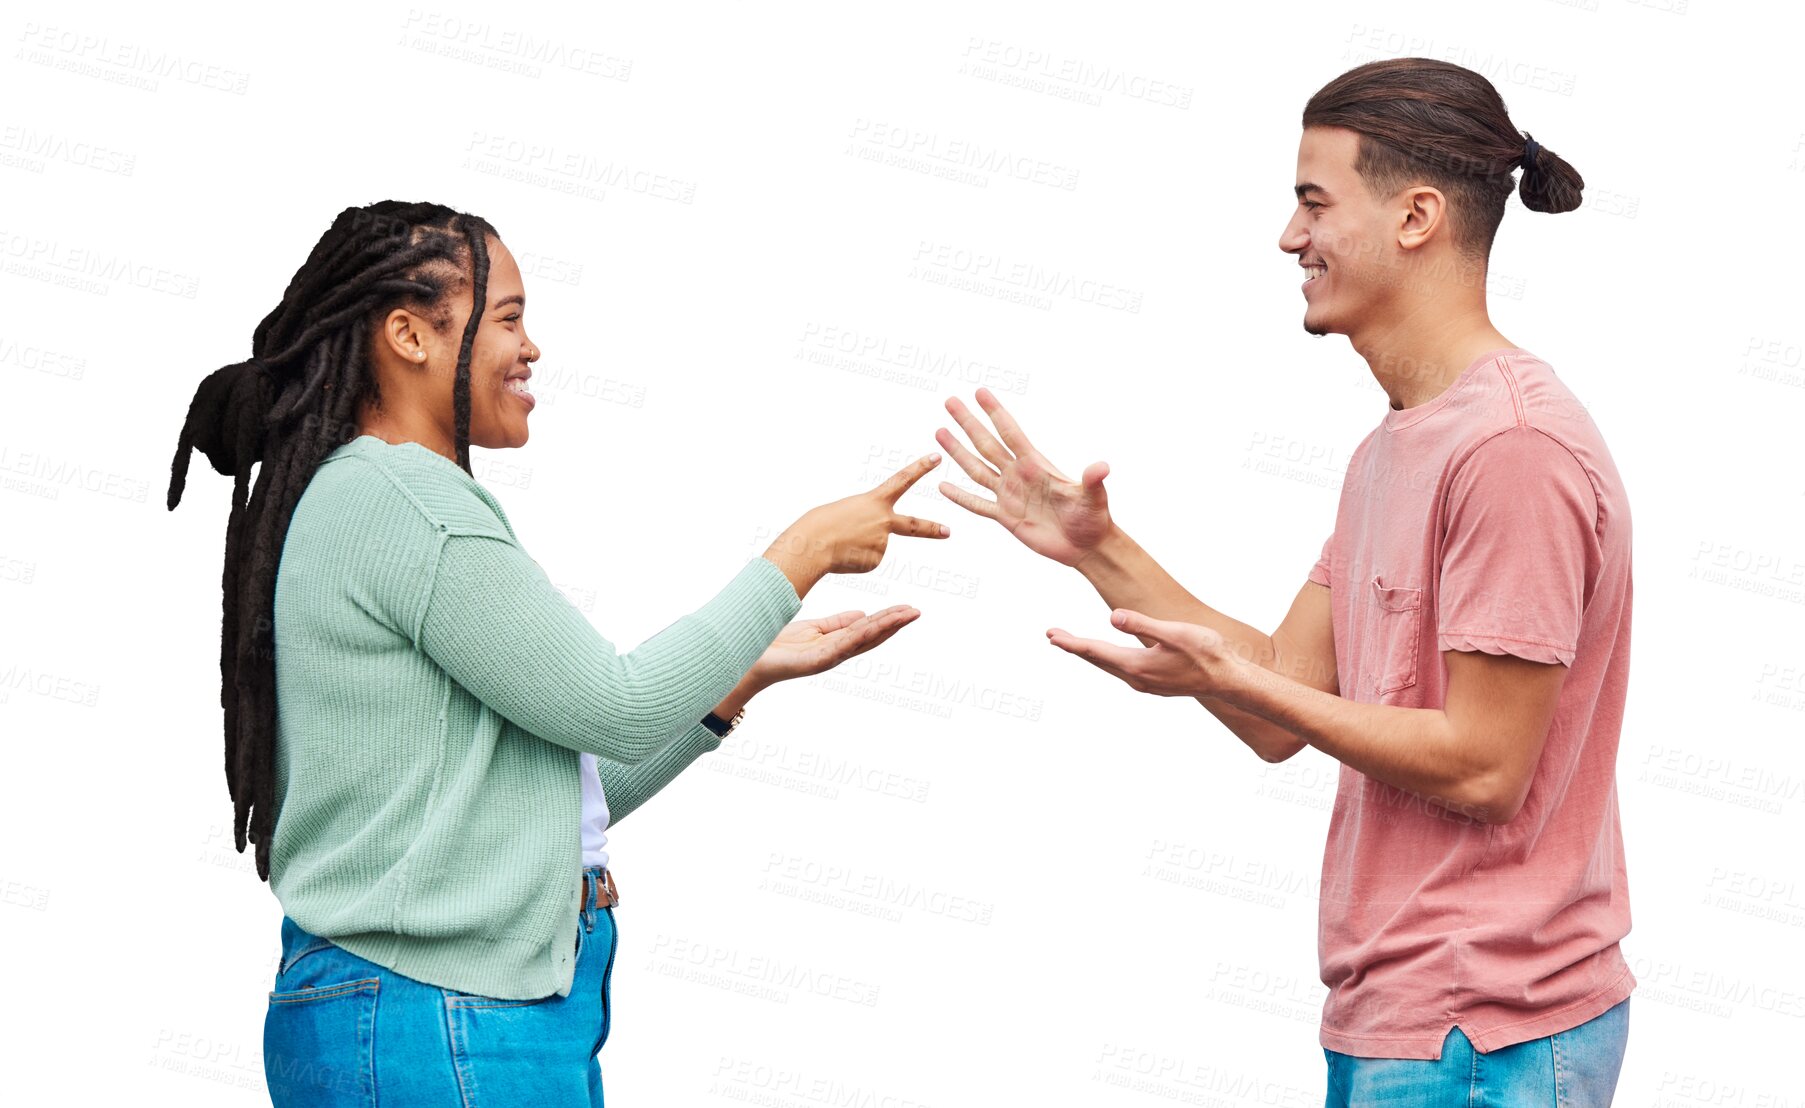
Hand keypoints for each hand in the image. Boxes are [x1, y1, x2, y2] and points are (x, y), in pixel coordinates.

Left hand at [749, 605, 921, 686]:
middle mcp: (836, 652)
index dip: (888, 619)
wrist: (748, 658)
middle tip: (916, 611)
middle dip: (894, 623)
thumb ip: (836, 622)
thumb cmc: (777, 645)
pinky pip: (842, 645)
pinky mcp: (815, 661)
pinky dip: (860, 635)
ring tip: (905, 615)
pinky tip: (873, 624)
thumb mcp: (812, 628)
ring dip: (885, 627)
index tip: (908, 608)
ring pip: (862, 639)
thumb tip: (862, 613)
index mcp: (835, 642)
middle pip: (872, 635)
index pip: (868, 628)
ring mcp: (827, 657)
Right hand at [764, 454, 949, 596]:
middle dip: (932, 529)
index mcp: (874, 501)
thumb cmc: (822, 524)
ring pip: (875, 546)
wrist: (813, 544)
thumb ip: (866, 521)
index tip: (936, 457)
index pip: (903, 480)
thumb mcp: (847, 510)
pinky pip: (868, 559)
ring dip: (859, 547)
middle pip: (914, 525)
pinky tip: (844, 555)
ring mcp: (882, 542)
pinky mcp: (876, 560)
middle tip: (948, 531)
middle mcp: (883, 521)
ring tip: (841, 544)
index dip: (921, 468)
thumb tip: (875, 542)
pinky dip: (856, 558)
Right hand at [935, 388, 1113, 566]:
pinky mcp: (1006, 517)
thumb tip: (1103, 466)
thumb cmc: (1093, 518)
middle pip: (986, 444)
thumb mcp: (1093, 497)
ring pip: (977, 469)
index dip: (995, 412)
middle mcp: (1018, 475)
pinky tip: (943, 486)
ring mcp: (1010, 495)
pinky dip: (960, 497)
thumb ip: (1092, 481)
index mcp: (1036, 465)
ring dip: (958, 452)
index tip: (980, 392)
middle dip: (968, 423)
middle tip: (950, 401)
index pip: (1010, 432)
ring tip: (940, 432)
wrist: (1086, 545)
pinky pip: (978, 505)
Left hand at [1046, 608, 1235, 697]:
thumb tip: (1112, 617)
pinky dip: (1108, 661)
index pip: (1094, 651)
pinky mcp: (1156, 685)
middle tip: (1053, 636)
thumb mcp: (1174, 633)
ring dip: (1091, 654)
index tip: (1051, 635)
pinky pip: (1123, 672)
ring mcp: (1146, 684)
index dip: (1071, 642)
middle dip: (1075, 647)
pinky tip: (1109, 658)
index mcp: (1136, 665)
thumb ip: (1142, 624)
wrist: (1230, 680)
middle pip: (1097, 660)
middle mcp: (1136, 679)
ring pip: (1110, 667)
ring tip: (1074, 645)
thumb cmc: (1206, 653)